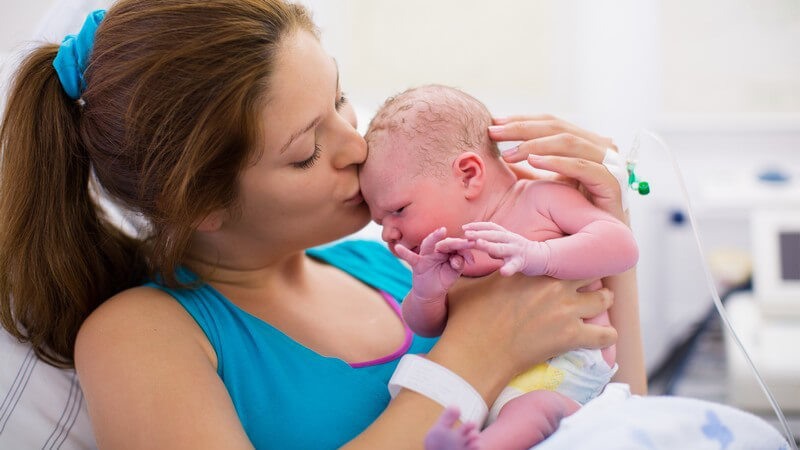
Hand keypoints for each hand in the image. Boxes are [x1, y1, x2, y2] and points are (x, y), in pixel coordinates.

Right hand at [394, 227, 473, 301]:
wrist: (431, 293)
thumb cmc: (444, 278)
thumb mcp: (454, 272)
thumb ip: (458, 264)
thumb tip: (456, 259)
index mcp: (448, 250)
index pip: (458, 246)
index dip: (466, 250)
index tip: (473, 258)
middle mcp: (437, 250)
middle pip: (446, 243)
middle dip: (456, 243)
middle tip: (467, 242)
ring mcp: (426, 255)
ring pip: (429, 244)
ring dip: (434, 237)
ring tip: (441, 231)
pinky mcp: (417, 264)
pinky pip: (410, 257)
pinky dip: (404, 253)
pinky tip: (398, 247)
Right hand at [437, 272, 615, 386]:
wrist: (476, 353)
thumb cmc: (467, 320)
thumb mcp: (467, 286)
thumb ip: (472, 272)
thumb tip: (457, 258)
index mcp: (531, 269)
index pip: (562, 256)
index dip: (568, 262)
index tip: (569, 268)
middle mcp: (552, 284)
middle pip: (589, 272)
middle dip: (590, 278)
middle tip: (587, 286)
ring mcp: (565, 309)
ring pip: (604, 298)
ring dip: (603, 302)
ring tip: (599, 306)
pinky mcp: (571, 336)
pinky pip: (605, 334)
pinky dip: (607, 336)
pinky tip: (604, 337)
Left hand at [462, 222, 546, 276]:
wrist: (542, 257)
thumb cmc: (519, 251)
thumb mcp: (505, 243)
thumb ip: (492, 242)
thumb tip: (476, 241)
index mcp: (506, 235)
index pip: (490, 227)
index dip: (477, 225)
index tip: (464, 227)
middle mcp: (510, 240)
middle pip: (494, 235)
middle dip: (479, 233)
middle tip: (466, 234)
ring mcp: (516, 250)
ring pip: (501, 248)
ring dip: (489, 246)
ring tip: (478, 244)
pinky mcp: (522, 262)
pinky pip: (514, 266)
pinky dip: (508, 269)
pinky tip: (503, 272)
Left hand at [489, 115, 624, 221]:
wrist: (603, 243)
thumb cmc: (574, 216)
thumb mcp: (547, 186)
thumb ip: (530, 170)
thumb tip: (499, 156)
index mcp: (584, 144)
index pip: (551, 123)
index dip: (522, 120)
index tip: (494, 123)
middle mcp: (599, 148)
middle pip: (557, 127)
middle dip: (522, 128)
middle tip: (493, 132)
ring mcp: (609, 163)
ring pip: (569, 142)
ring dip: (535, 145)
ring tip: (508, 154)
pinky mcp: (613, 182)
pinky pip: (583, 167)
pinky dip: (557, 162)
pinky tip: (534, 162)